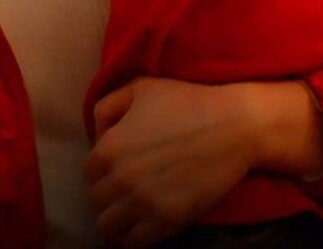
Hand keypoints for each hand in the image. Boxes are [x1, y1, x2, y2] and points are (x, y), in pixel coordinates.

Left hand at [86, 77, 254, 246]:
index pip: (89, 174)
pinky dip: (132, 239)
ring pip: (108, 228)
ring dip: (116, 222)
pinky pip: (133, 243)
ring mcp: (142, 202)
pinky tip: (142, 228)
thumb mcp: (142, 87)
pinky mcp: (166, 220)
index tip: (118, 172)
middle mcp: (120, 178)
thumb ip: (108, 106)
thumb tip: (96, 135)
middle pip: (96, 203)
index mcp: (110, 147)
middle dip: (108, 198)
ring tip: (131, 215)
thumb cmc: (189, 101)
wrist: (233, 124)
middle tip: (126, 193)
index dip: (102, 172)